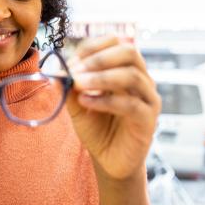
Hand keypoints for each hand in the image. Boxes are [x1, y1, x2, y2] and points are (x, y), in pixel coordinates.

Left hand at [66, 36, 161, 180]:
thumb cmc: (97, 129)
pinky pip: (131, 104)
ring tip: (78, 84)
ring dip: (101, 78)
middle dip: (99, 58)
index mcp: (125, 70)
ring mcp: (148, 99)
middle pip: (130, 52)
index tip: (71, 59)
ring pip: (132, 76)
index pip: (116, 43)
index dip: (93, 47)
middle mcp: (141, 80)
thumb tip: (56, 70)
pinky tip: (87, 102)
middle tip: (76, 69)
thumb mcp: (77, 105)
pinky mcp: (148, 120)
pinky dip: (106, 100)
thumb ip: (69, 88)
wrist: (109, 160)